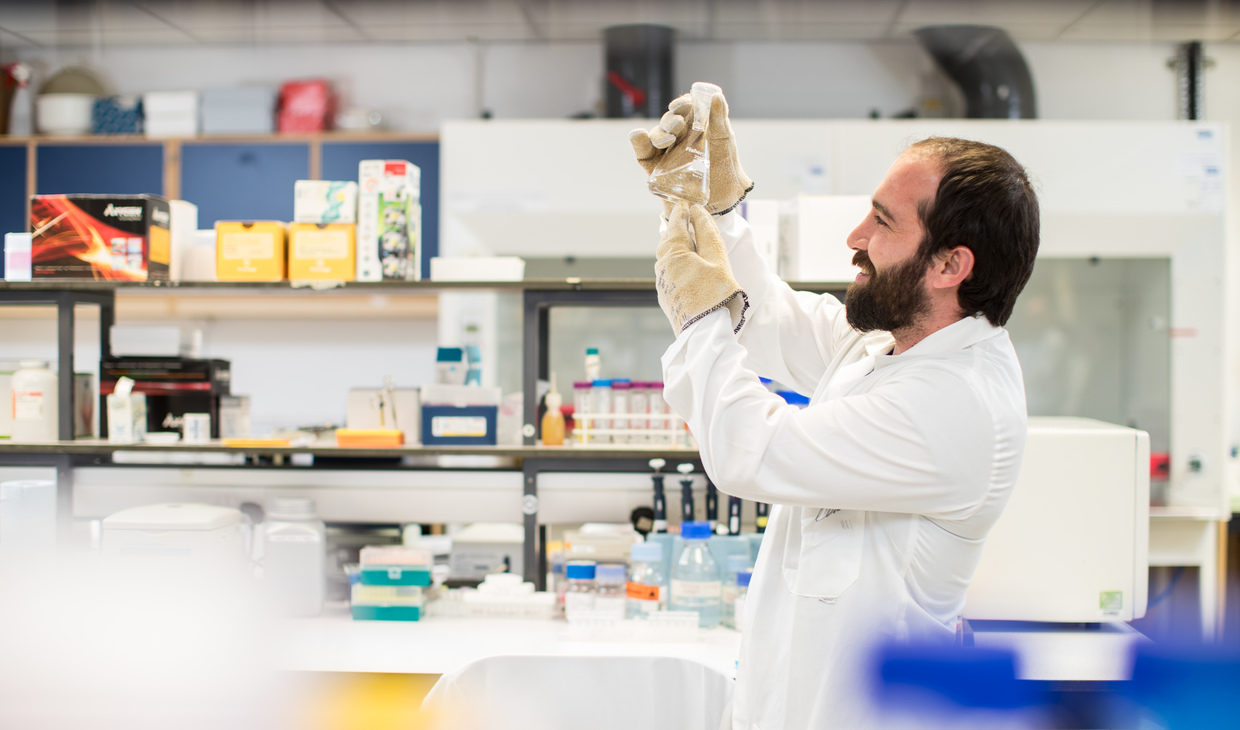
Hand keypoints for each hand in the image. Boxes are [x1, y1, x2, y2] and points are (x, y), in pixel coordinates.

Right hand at [630, 89, 753, 214]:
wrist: (722, 198)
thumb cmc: (725, 167)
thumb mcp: (724, 141)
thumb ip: (720, 119)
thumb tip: (716, 96)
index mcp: (694, 125)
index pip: (683, 108)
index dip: (680, 104)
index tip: (681, 106)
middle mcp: (678, 136)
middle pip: (668, 122)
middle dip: (670, 122)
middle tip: (677, 127)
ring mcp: (666, 151)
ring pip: (656, 135)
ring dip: (659, 133)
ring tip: (667, 140)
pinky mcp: (655, 167)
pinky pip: (643, 152)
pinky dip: (638, 142)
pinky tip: (639, 135)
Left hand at [655, 202, 748, 334]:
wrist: (706, 332)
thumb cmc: (715, 294)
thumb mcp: (717, 258)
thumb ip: (707, 232)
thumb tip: (697, 211)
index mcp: (673, 253)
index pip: (674, 223)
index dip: (681, 211)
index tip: (687, 203)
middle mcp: (662, 266)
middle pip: (667, 241)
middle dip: (677, 229)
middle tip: (689, 220)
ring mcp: (661, 283)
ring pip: (666, 258)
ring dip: (677, 248)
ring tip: (691, 243)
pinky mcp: (665, 297)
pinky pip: (668, 273)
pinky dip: (677, 264)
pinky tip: (689, 268)